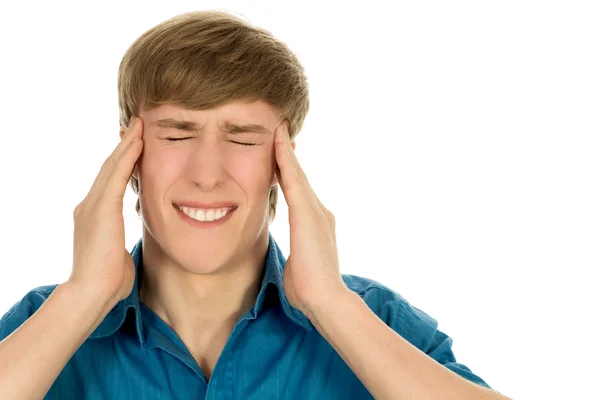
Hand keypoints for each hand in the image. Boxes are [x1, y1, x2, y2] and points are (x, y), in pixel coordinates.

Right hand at [68, 117, 143, 304]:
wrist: (91, 292)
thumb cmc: (107, 281)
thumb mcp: (115, 254)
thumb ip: (117, 242)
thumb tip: (121, 246)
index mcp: (93, 216)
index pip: (110, 182)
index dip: (121, 162)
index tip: (132, 146)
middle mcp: (89, 206)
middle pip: (109, 169)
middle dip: (123, 146)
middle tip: (134, 125)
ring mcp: (92, 206)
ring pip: (112, 167)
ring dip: (127, 145)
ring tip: (138, 125)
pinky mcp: (101, 209)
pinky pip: (117, 176)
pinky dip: (128, 157)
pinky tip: (138, 142)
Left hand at [274, 120, 347, 315]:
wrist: (325, 299)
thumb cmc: (309, 290)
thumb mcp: (301, 264)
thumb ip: (299, 253)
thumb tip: (297, 258)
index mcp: (315, 224)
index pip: (299, 193)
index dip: (290, 173)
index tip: (282, 156)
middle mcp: (319, 213)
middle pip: (300, 178)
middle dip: (290, 156)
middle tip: (281, 133)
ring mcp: (315, 211)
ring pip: (297, 174)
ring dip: (287, 151)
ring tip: (278, 130)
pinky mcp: (307, 213)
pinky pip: (293, 180)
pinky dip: (286, 160)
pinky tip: (278, 143)